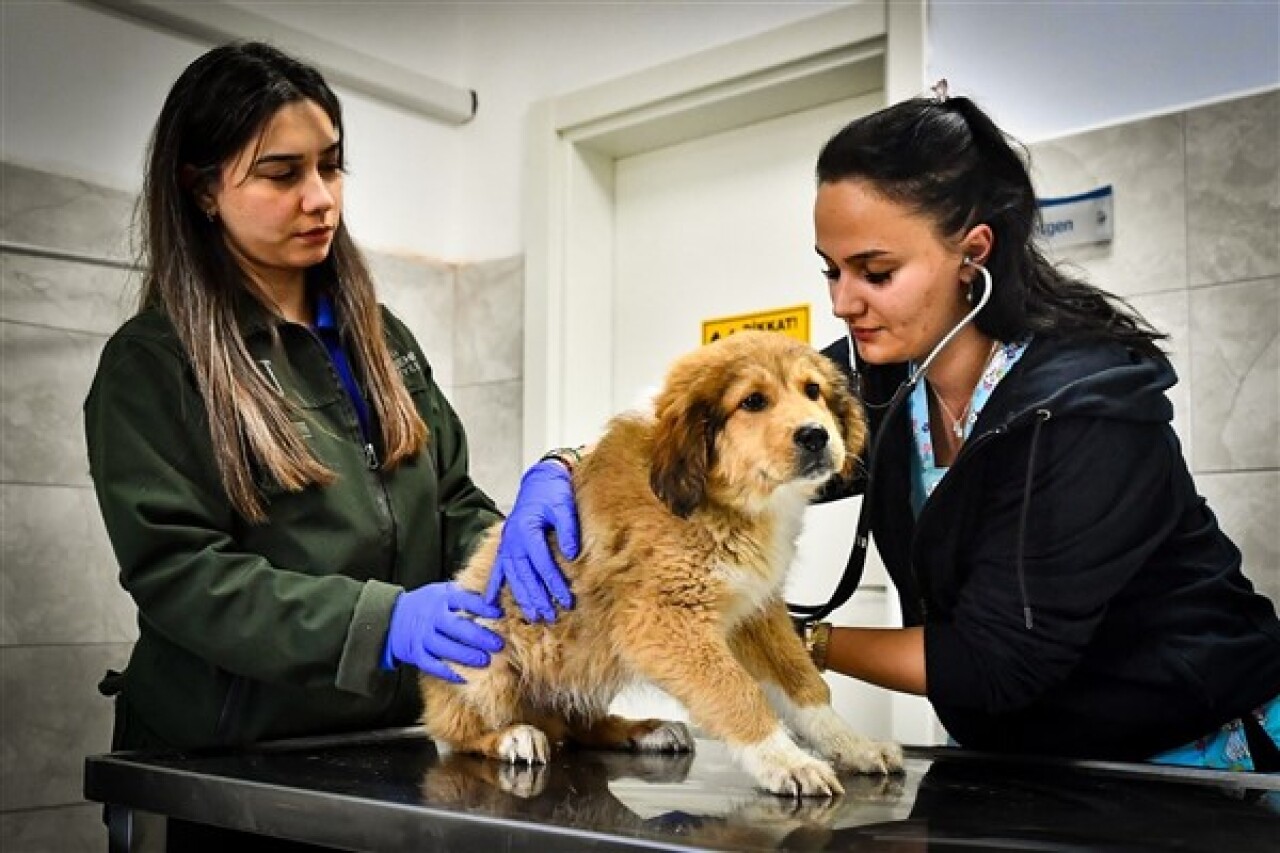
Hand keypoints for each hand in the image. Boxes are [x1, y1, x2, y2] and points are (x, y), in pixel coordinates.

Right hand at [382, 582, 503, 682]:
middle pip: (456, 627)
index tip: (499, 613)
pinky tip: (465, 678)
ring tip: (485, 661)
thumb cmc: (428, 604)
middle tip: (498, 644)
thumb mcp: (443, 591)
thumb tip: (494, 594)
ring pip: (445, 648)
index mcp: (441, 599)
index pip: (464, 600)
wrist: (394, 618)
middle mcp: (432, 618)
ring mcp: (423, 637)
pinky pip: (433, 666)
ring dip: (466, 656)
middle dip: (478, 637)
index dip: (482, 607)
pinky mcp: (417, 654)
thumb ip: (464, 593)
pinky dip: (448, 673)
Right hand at [485, 459, 578, 621]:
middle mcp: (513, 539)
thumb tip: (571, 554)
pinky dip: (494, 587)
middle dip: (538, 598)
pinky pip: (499, 570)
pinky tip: (491, 604)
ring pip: (513, 576)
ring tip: (533, 616)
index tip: (567, 600)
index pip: (542, 563)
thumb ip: (567, 529)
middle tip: (549, 617)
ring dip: (522, 598)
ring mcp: (507, 543)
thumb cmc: (553, 492)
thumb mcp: (564, 505)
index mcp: (526, 529)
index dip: (554, 583)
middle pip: (525, 575)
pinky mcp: (506, 545)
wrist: (541, 479)